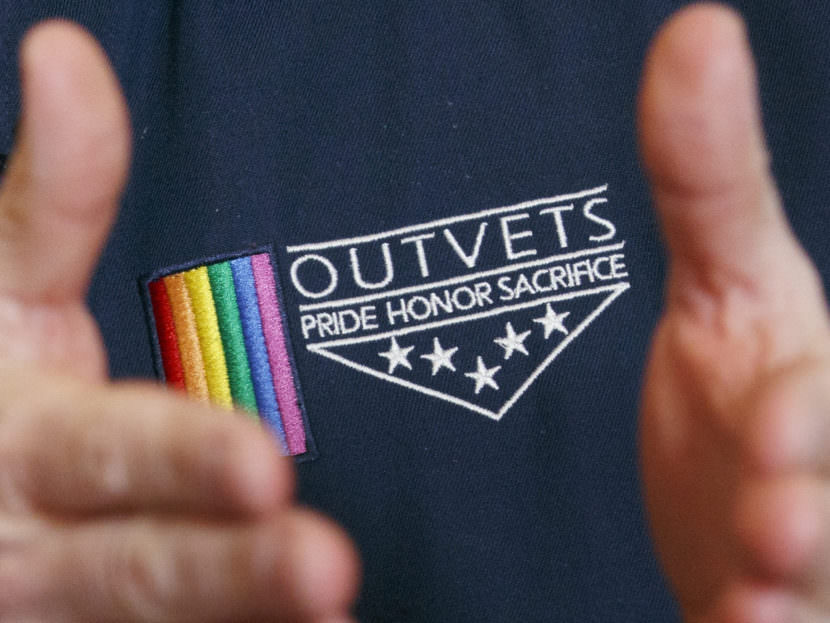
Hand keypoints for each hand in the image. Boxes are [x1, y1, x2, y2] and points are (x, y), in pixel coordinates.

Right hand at [0, 21, 358, 621]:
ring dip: (241, 614)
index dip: (180, 459)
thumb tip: (66, 50)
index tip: (265, 470)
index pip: (110, 453)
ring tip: (328, 597)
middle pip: (138, 566)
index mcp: (21, 442)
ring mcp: (60, 606)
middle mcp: (36, 544)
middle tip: (328, 568)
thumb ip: (50, 195)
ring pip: (156, 617)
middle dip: (227, 573)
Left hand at [639, 4, 829, 621]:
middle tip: (774, 523)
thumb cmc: (746, 384)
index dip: (812, 412)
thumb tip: (694, 29)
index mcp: (828, 383)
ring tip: (753, 603)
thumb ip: (708, 175)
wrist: (738, 495)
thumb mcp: (726, 274)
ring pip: (819, 578)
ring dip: (793, 593)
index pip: (828, 396)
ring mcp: (819, 554)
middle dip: (815, 505)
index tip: (772, 418)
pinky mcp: (774, 608)